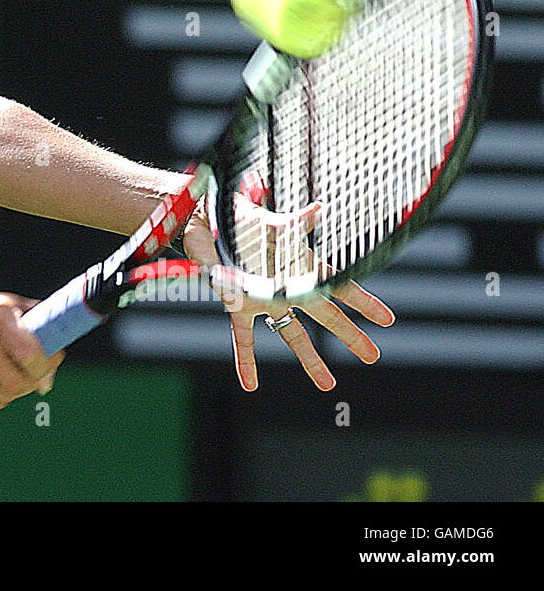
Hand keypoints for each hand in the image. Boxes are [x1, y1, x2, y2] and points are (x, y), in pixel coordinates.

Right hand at [0, 293, 64, 411]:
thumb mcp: (14, 307)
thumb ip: (40, 334)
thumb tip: (48, 377)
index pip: (29, 354)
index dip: (43, 368)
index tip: (46, 369)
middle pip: (12, 382)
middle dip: (26, 386)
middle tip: (29, 381)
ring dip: (6, 393)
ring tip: (5, 378)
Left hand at [182, 198, 394, 391]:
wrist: (208, 220)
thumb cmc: (244, 218)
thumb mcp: (272, 222)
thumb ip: (295, 224)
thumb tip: (320, 210)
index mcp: (299, 264)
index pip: (338, 285)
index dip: (363, 302)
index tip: (388, 320)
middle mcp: (286, 286)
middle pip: (324, 315)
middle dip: (350, 335)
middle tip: (373, 356)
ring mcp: (263, 299)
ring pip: (291, 334)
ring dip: (309, 360)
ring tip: (328, 385)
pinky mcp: (236, 305)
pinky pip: (244, 338)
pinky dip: (246, 361)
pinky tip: (250, 385)